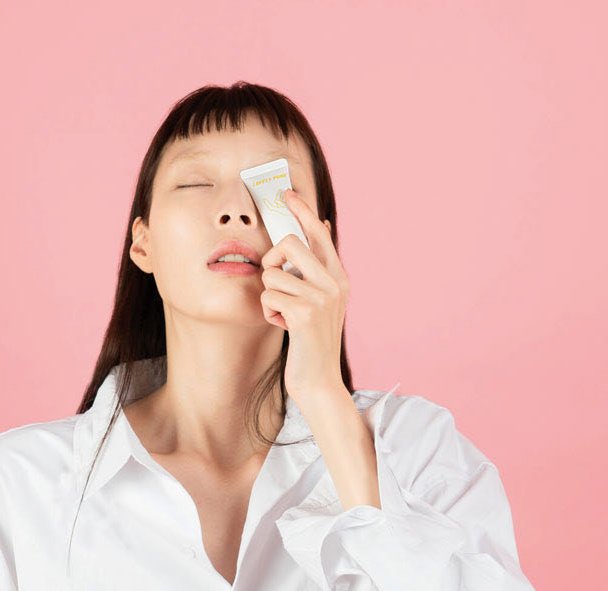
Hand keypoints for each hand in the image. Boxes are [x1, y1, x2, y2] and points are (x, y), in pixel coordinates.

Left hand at [258, 187, 349, 401]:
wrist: (319, 380)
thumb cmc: (311, 341)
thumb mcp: (319, 301)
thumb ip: (315, 271)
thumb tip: (319, 227)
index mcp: (339, 277)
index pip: (319, 234)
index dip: (302, 211)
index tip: (287, 193)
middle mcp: (335, 283)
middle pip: (290, 243)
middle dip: (272, 260)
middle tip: (274, 279)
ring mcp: (322, 297)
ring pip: (272, 273)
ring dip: (269, 296)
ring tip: (283, 315)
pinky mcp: (305, 312)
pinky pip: (268, 295)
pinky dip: (268, 312)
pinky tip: (283, 327)